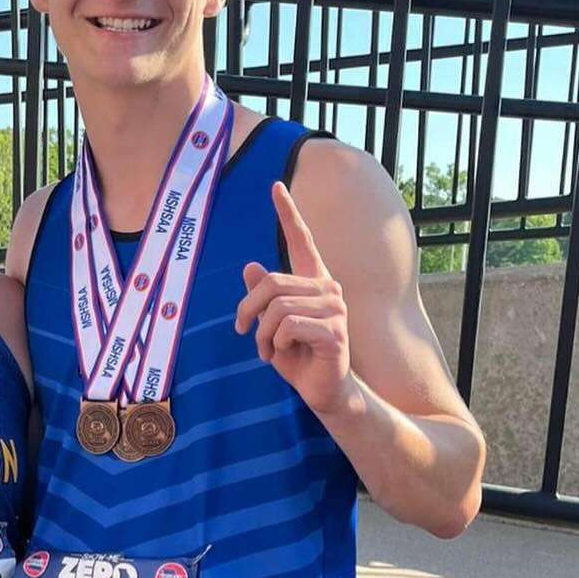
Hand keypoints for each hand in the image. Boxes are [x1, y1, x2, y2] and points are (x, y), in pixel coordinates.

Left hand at [235, 181, 355, 416]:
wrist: (323, 391)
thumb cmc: (298, 358)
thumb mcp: (271, 326)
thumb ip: (263, 298)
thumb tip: (250, 266)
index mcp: (313, 282)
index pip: (302, 239)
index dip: (288, 212)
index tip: (275, 185)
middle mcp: (328, 288)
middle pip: (271, 283)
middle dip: (248, 310)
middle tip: (243, 332)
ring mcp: (335, 308)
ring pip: (277, 308)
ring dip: (262, 334)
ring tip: (266, 351)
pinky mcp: (334, 330)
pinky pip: (289, 327)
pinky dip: (276, 343)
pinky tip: (282, 354)